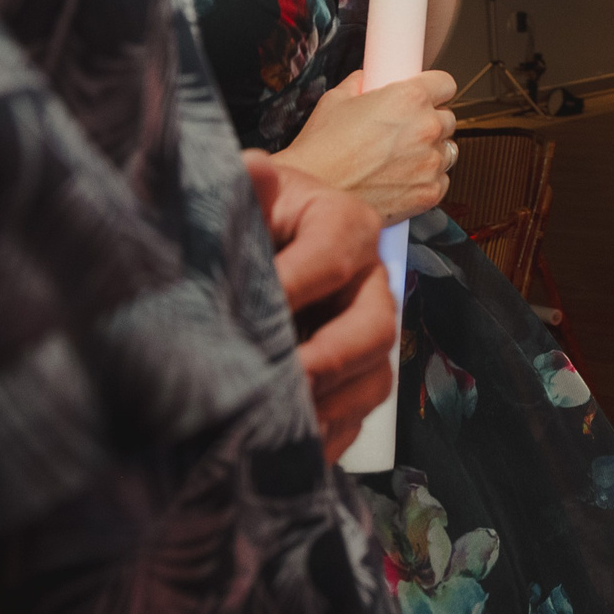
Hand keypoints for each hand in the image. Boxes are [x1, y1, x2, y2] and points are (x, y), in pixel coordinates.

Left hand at [245, 152, 398, 458]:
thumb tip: (256, 169)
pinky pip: (356, 416)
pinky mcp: (353, 376)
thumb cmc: (243, 215)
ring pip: (373, 376)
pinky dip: (324, 436)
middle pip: (375, 325)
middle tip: (286, 378)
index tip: (243, 311)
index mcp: (346, 224)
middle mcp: (369, 280)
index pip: (332, 256)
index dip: (293, 286)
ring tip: (281, 422)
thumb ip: (243, 185)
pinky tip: (283, 444)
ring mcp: (365, 332)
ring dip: (331, 404)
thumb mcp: (238, 193)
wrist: (249, 242)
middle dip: (331, 357)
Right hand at [273, 69, 456, 220]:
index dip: (434, 89)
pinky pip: (441, 179)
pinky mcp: (429, 192)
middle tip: (404, 130)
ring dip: (431, 150)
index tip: (427, 95)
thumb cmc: (321, 149)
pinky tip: (401, 178)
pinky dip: (427, 178)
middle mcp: (426, 128)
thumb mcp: (336, 99)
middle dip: (429, 121)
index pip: (445, 84)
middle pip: (447, 118)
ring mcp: (431, 163)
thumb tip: (367, 79)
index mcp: (409, 98)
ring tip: (401, 157)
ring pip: (447, 149)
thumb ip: (361, 84)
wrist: (315, 193)